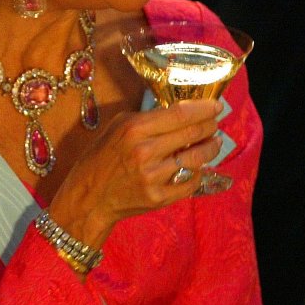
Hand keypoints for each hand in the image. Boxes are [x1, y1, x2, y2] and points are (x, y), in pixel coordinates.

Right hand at [49, 98, 223, 246]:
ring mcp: (153, 177)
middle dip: (209, 126)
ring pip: (196, 159)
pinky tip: (198, 166)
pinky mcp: (159, 198)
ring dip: (210, 148)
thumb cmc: (101, 158)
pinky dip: (199, 173)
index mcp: (134, 129)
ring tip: (214, 143)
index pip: (179, 114)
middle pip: (192, 134)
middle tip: (215, 123)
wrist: (89, 196)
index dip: (203, 109)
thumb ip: (147, 119)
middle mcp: (145, 152)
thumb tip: (180, 113)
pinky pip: (191, 182)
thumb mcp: (116, 128)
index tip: (215, 106)